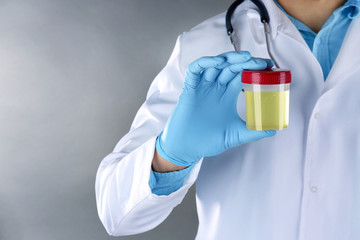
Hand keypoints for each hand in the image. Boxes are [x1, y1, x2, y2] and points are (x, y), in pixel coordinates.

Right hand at [156, 51, 275, 165]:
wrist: (187, 149)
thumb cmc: (208, 141)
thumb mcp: (236, 135)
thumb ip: (254, 132)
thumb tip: (273, 129)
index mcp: (226, 95)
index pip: (241, 75)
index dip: (254, 68)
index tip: (269, 66)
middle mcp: (215, 88)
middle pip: (230, 67)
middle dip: (246, 62)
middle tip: (261, 62)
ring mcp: (202, 87)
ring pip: (215, 65)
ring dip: (229, 58)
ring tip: (245, 58)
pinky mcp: (189, 89)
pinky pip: (195, 70)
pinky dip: (205, 63)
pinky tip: (218, 62)